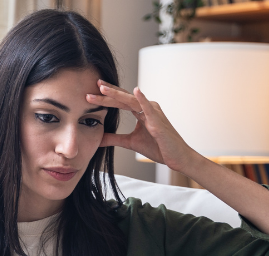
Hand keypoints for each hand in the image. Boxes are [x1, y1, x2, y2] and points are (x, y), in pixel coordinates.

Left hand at [86, 80, 201, 172]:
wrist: (176, 157)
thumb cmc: (157, 148)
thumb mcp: (130, 142)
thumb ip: (114, 138)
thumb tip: (97, 138)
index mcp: (140, 111)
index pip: (120, 101)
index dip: (107, 96)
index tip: (92, 91)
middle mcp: (147, 108)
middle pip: (123, 98)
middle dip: (107, 93)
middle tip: (92, 86)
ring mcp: (153, 113)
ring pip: (131, 101)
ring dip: (116, 94)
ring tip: (102, 88)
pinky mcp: (158, 121)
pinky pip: (149, 108)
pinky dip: (142, 99)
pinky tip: (136, 91)